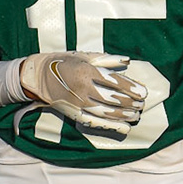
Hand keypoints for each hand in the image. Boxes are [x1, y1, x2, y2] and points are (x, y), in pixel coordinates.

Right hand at [19, 51, 145, 132]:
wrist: (38, 77)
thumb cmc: (65, 63)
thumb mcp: (85, 56)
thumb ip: (108, 60)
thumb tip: (128, 61)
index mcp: (87, 72)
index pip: (114, 82)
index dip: (131, 89)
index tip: (144, 93)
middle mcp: (83, 89)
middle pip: (113, 99)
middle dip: (131, 103)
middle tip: (142, 104)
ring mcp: (78, 103)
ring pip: (106, 113)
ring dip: (124, 116)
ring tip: (136, 115)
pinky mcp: (74, 114)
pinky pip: (95, 122)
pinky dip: (112, 126)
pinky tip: (125, 127)